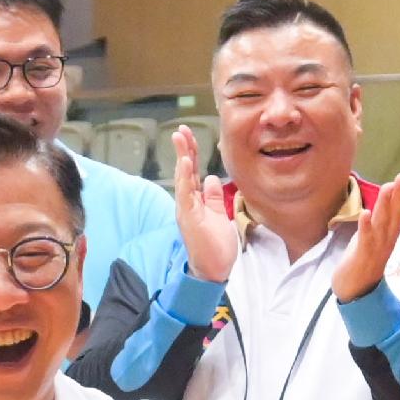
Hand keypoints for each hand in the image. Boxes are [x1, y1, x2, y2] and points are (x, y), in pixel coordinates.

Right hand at [171, 126, 246, 287]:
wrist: (214, 270)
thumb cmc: (216, 246)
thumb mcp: (219, 216)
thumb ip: (213, 198)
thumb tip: (211, 179)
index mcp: (195, 201)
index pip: (192, 172)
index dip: (191, 153)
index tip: (190, 135)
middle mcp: (188, 203)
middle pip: (185, 171)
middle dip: (184, 149)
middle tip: (182, 129)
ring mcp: (186, 209)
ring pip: (183, 178)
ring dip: (182, 157)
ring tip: (181, 138)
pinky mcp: (188, 217)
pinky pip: (186, 193)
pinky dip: (184, 177)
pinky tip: (185, 162)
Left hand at [331, 171, 399, 300]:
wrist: (356, 289)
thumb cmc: (365, 258)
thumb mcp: (377, 235)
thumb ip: (383, 219)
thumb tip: (389, 199)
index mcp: (391, 233)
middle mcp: (388, 238)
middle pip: (395, 213)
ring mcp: (376, 247)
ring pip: (382, 223)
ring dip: (385, 204)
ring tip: (388, 186)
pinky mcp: (362, 254)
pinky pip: (365, 239)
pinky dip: (366, 226)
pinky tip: (365, 213)